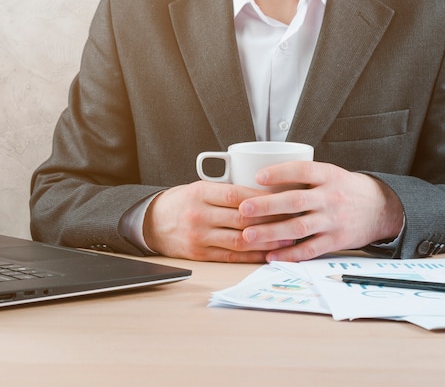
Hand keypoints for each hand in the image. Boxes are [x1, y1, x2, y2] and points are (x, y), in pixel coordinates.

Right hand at [142, 181, 295, 262]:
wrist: (151, 222)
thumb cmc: (181, 202)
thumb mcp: (199, 188)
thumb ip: (226, 191)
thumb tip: (264, 194)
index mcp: (200, 193)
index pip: (238, 195)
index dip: (263, 200)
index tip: (283, 200)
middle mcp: (199, 215)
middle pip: (243, 219)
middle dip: (272, 220)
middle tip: (293, 219)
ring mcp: (199, 237)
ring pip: (240, 239)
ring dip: (267, 241)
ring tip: (287, 239)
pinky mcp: (200, 254)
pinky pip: (232, 255)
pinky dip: (252, 255)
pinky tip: (268, 253)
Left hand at [238, 161, 403, 261]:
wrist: (382, 208)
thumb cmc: (345, 189)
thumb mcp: (329, 174)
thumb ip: (303, 177)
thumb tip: (260, 178)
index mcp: (328, 175)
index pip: (303, 171)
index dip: (280, 173)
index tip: (258, 176)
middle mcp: (331, 197)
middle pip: (296, 201)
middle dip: (267, 205)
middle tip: (244, 208)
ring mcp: (334, 221)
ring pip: (299, 228)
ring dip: (271, 232)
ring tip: (249, 235)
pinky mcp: (336, 241)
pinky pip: (310, 249)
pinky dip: (290, 254)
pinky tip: (271, 255)